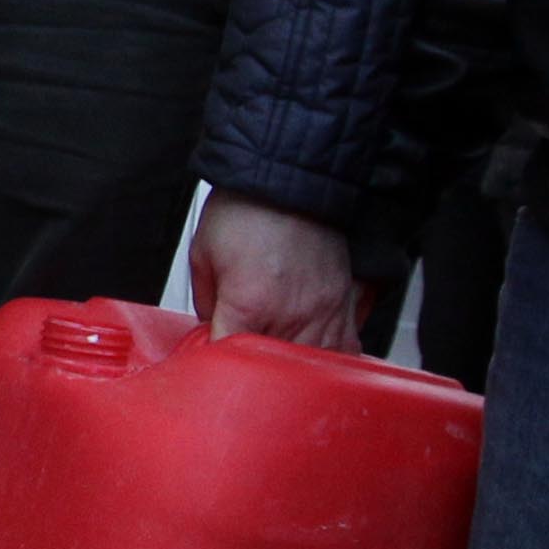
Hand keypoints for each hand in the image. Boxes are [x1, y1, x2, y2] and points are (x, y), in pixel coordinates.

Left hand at [188, 191, 367, 351]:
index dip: (215, 362)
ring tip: (272, 362)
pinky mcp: (344, 304)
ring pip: (308, 367)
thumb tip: (212, 329)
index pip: (229, 356)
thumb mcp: (204, 254)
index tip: (209, 361)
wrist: (291, 179)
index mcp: (249, 302)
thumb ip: (206, 301)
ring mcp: (323, 312)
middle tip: (238, 360)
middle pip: (271, 369)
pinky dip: (324, 359)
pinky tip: (309, 356)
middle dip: (251, 369)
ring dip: (288, 368)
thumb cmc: (247, 210)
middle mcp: (291, 313)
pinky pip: (341, 350)